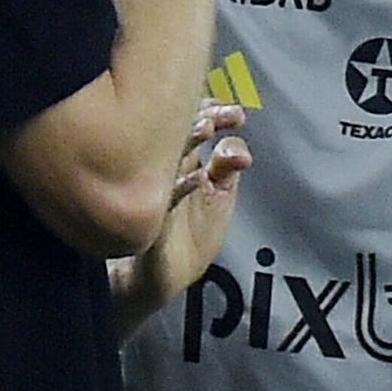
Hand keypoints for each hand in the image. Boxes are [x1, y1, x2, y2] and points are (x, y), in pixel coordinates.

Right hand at [113, 101, 250, 330]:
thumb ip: (229, 168)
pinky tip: (199, 177)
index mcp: (183, 159)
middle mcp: (166, 169)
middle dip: (199, 117)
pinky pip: (165, 199)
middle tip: (215, 116)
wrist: (163, 277)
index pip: (193, 124)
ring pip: (167, 156)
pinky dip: (183, 186)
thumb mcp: (219, 196)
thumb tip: (240, 148)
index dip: (214, 113)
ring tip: (205, 127)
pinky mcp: (151, 219)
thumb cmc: (188, 235)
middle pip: (176, 132)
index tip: (236, 114)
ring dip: (188, 139)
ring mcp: (156, 192)